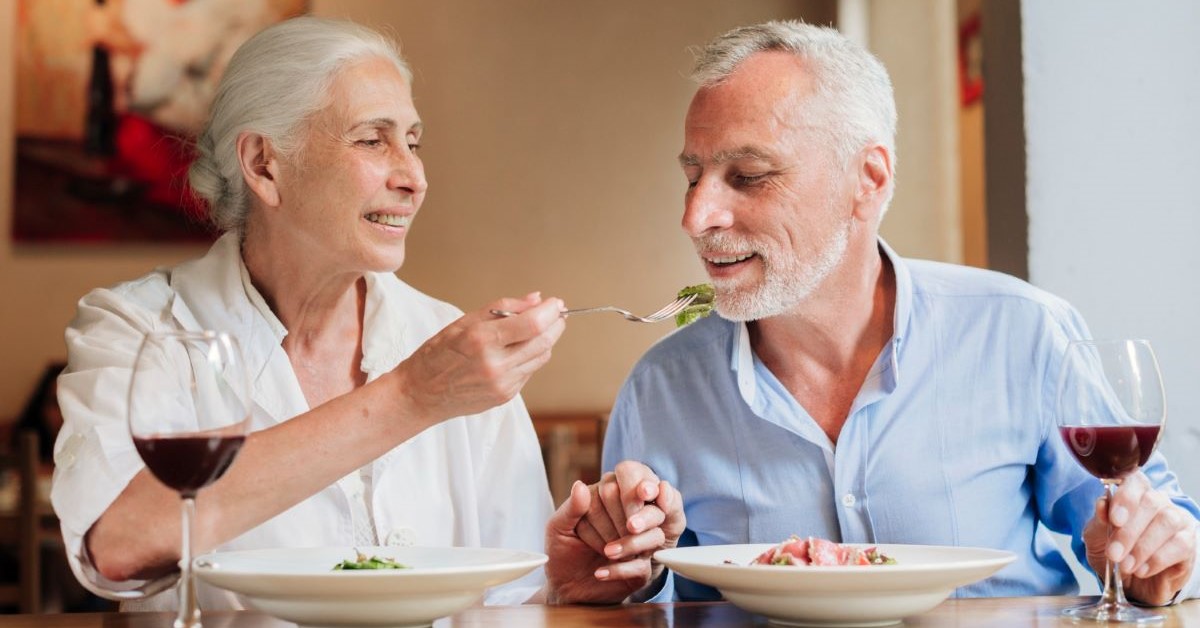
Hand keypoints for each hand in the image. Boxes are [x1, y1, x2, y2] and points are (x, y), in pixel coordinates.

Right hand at [394, 292, 564, 422]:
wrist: (421, 394)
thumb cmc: (438, 354)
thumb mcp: (463, 322)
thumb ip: (503, 308)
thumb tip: (535, 299)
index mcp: (481, 340)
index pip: (532, 324)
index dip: (550, 311)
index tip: (555, 302)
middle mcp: (495, 365)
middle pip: (544, 342)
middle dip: (556, 324)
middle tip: (556, 313)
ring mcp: (502, 384)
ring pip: (541, 357)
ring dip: (545, 340)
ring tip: (535, 329)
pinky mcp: (506, 396)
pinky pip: (529, 370)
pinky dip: (530, 356)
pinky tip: (517, 350)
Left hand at [543, 461, 684, 603]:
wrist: (565, 587)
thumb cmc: (562, 551)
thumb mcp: (558, 528)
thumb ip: (571, 508)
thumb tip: (580, 485)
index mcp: (609, 499)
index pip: (627, 486)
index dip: (628, 490)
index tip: (625, 494)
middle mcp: (629, 518)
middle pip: (642, 509)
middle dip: (621, 520)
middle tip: (603, 536)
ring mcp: (638, 543)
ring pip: (653, 535)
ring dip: (627, 543)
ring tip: (605, 552)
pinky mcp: (641, 569)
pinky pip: (641, 566)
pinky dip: (619, 569)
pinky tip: (600, 572)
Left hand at [1083, 471, 1196, 604]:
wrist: (1130, 582)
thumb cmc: (1114, 551)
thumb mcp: (1096, 536)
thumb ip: (1099, 520)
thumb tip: (1102, 504)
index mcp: (1134, 493)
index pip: (1135, 481)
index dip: (1125, 498)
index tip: (1114, 520)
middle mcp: (1159, 502)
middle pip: (1151, 503)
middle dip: (1129, 531)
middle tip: (1114, 554)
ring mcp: (1178, 521)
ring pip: (1167, 523)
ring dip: (1143, 547)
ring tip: (1126, 566)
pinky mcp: (1189, 543)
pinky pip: (1180, 545)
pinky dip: (1157, 560)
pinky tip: (1142, 570)